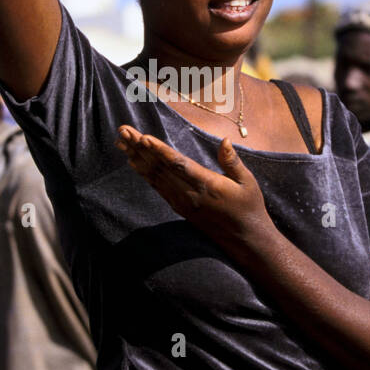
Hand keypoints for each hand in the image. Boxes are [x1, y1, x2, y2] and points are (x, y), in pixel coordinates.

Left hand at [114, 126, 272, 254]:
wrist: (245, 239)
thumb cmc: (249, 207)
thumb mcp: (247, 182)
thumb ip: (232, 161)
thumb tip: (224, 140)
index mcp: (206, 184)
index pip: (178, 164)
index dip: (159, 150)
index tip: (143, 137)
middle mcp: (189, 193)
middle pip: (159, 167)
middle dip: (139, 147)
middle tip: (122, 130)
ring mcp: (182, 201)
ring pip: (154, 176)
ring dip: (136, 157)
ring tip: (121, 141)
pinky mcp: (179, 207)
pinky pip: (157, 187)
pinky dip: (143, 173)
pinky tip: (133, 162)